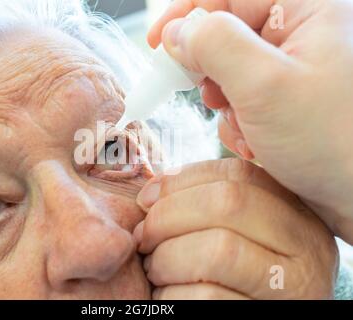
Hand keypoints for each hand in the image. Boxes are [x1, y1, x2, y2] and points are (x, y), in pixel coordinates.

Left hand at [134, 159, 337, 298]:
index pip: (237, 173)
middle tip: (144, 237)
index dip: (180, 180)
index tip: (145, 199)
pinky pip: (209, 297)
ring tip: (155, 269)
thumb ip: (208, 205)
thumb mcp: (237, 232)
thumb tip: (153, 192)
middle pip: (227, 203)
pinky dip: (173, 294)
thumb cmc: (234, 275)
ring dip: (168, 258)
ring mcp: (295, 286)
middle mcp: (307, 244)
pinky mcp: (268, 316)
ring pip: (218, 250)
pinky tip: (168, 295)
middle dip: (168, 216)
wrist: (251, 311)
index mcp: (294, 211)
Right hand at [147, 0, 352, 242]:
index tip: (156, 42)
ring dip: (228, 107)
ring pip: (233, 73)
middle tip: (214, 99)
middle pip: (229, 35)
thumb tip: (177, 32)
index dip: (187, 16)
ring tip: (247, 131)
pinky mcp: (291, 102)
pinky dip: (240, 124)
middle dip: (213, 73)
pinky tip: (257, 145)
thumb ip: (214, 46)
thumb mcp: (264, 86)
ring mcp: (298, 70)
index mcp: (310, 10)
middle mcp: (305, 34)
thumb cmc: (338, 143)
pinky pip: (246, 100)